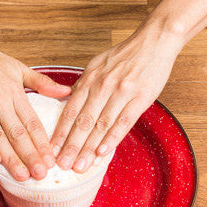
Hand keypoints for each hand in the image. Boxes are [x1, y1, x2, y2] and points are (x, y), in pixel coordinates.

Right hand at [0, 26, 70, 180]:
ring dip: (10, 157)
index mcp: (14, 91)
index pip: (32, 122)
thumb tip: (66, 91)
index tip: (51, 160)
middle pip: (18, 133)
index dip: (42, 143)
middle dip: (30, 156)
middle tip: (41, 175)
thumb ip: (42, 83)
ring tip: (22, 175)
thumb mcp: (17, 67)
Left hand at [51, 27, 182, 172]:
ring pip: (101, 125)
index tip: (52, 150)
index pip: (70, 112)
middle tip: (62, 165)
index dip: (60, 133)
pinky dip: (112, 138)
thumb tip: (67, 102)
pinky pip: (124, 122)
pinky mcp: (140, 98)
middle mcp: (102, 87)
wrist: (154, 41)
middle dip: (71, 146)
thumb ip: (83, 85)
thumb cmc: (124, 56)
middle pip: (83, 122)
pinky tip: (103, 152)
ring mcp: (121, 93)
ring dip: (89, 148)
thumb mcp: (96, 65)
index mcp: (89, 80)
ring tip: (80, 165)